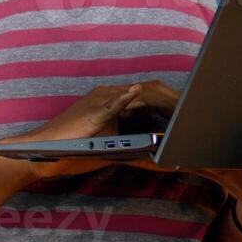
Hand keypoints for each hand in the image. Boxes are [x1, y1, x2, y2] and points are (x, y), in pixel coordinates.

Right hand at [0, 80, 180, 179]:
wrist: (47, 150)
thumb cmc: (78, 147)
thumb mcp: (112, 141)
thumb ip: (132, 137)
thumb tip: (156, 145)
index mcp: (114, 99)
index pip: (148, 95)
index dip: (169, 100)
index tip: (190, 107)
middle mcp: (108, 94)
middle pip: (146, 91)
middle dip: (170, 97)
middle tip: (195, 101)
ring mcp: (100, 100)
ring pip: (133, 95)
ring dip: (157, 97)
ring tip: (180, 100)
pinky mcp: (92, 111)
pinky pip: (112, 103)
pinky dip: (127, 98)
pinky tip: (139, 92)